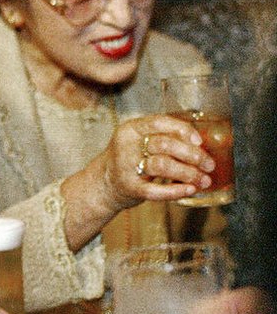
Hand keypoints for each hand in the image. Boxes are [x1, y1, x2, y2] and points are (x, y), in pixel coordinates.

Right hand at [98, 114, 213, 208]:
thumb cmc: (130, 160)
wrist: (104, 183)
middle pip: (164, 144)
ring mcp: (125, 167)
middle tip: (208, 165)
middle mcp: (126, 146)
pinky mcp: (128, 187)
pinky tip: (190, 190)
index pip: (159, 122)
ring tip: (204, 180)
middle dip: (192, 155)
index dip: (182, 130)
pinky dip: (175, 191)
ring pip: (162, 165)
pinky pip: (155, 190)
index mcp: (131, 129)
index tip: (200, 141)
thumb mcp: (140, 142)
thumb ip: (164, 138)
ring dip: (188, 173)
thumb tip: (200, 144)